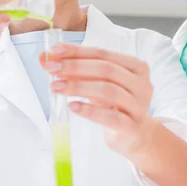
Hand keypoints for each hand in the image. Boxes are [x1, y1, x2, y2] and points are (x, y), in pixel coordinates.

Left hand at [40, 44, 156, 158]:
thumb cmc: (115, 104)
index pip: (103, 53)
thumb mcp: (97, 83)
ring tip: (57, 87)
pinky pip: (110, 116)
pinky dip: (90, 110)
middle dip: (75, 67)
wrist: (135, 135)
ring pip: (108, 90)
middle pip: (106, 69)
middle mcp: (141, 83)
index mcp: (136, 66)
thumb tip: (45, 57)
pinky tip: (73, 106)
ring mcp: (139, 105)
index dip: (78, 52)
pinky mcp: (132, 126)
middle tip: (52, 69)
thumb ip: (74, 69)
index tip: (55, 51)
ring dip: (78, 87)